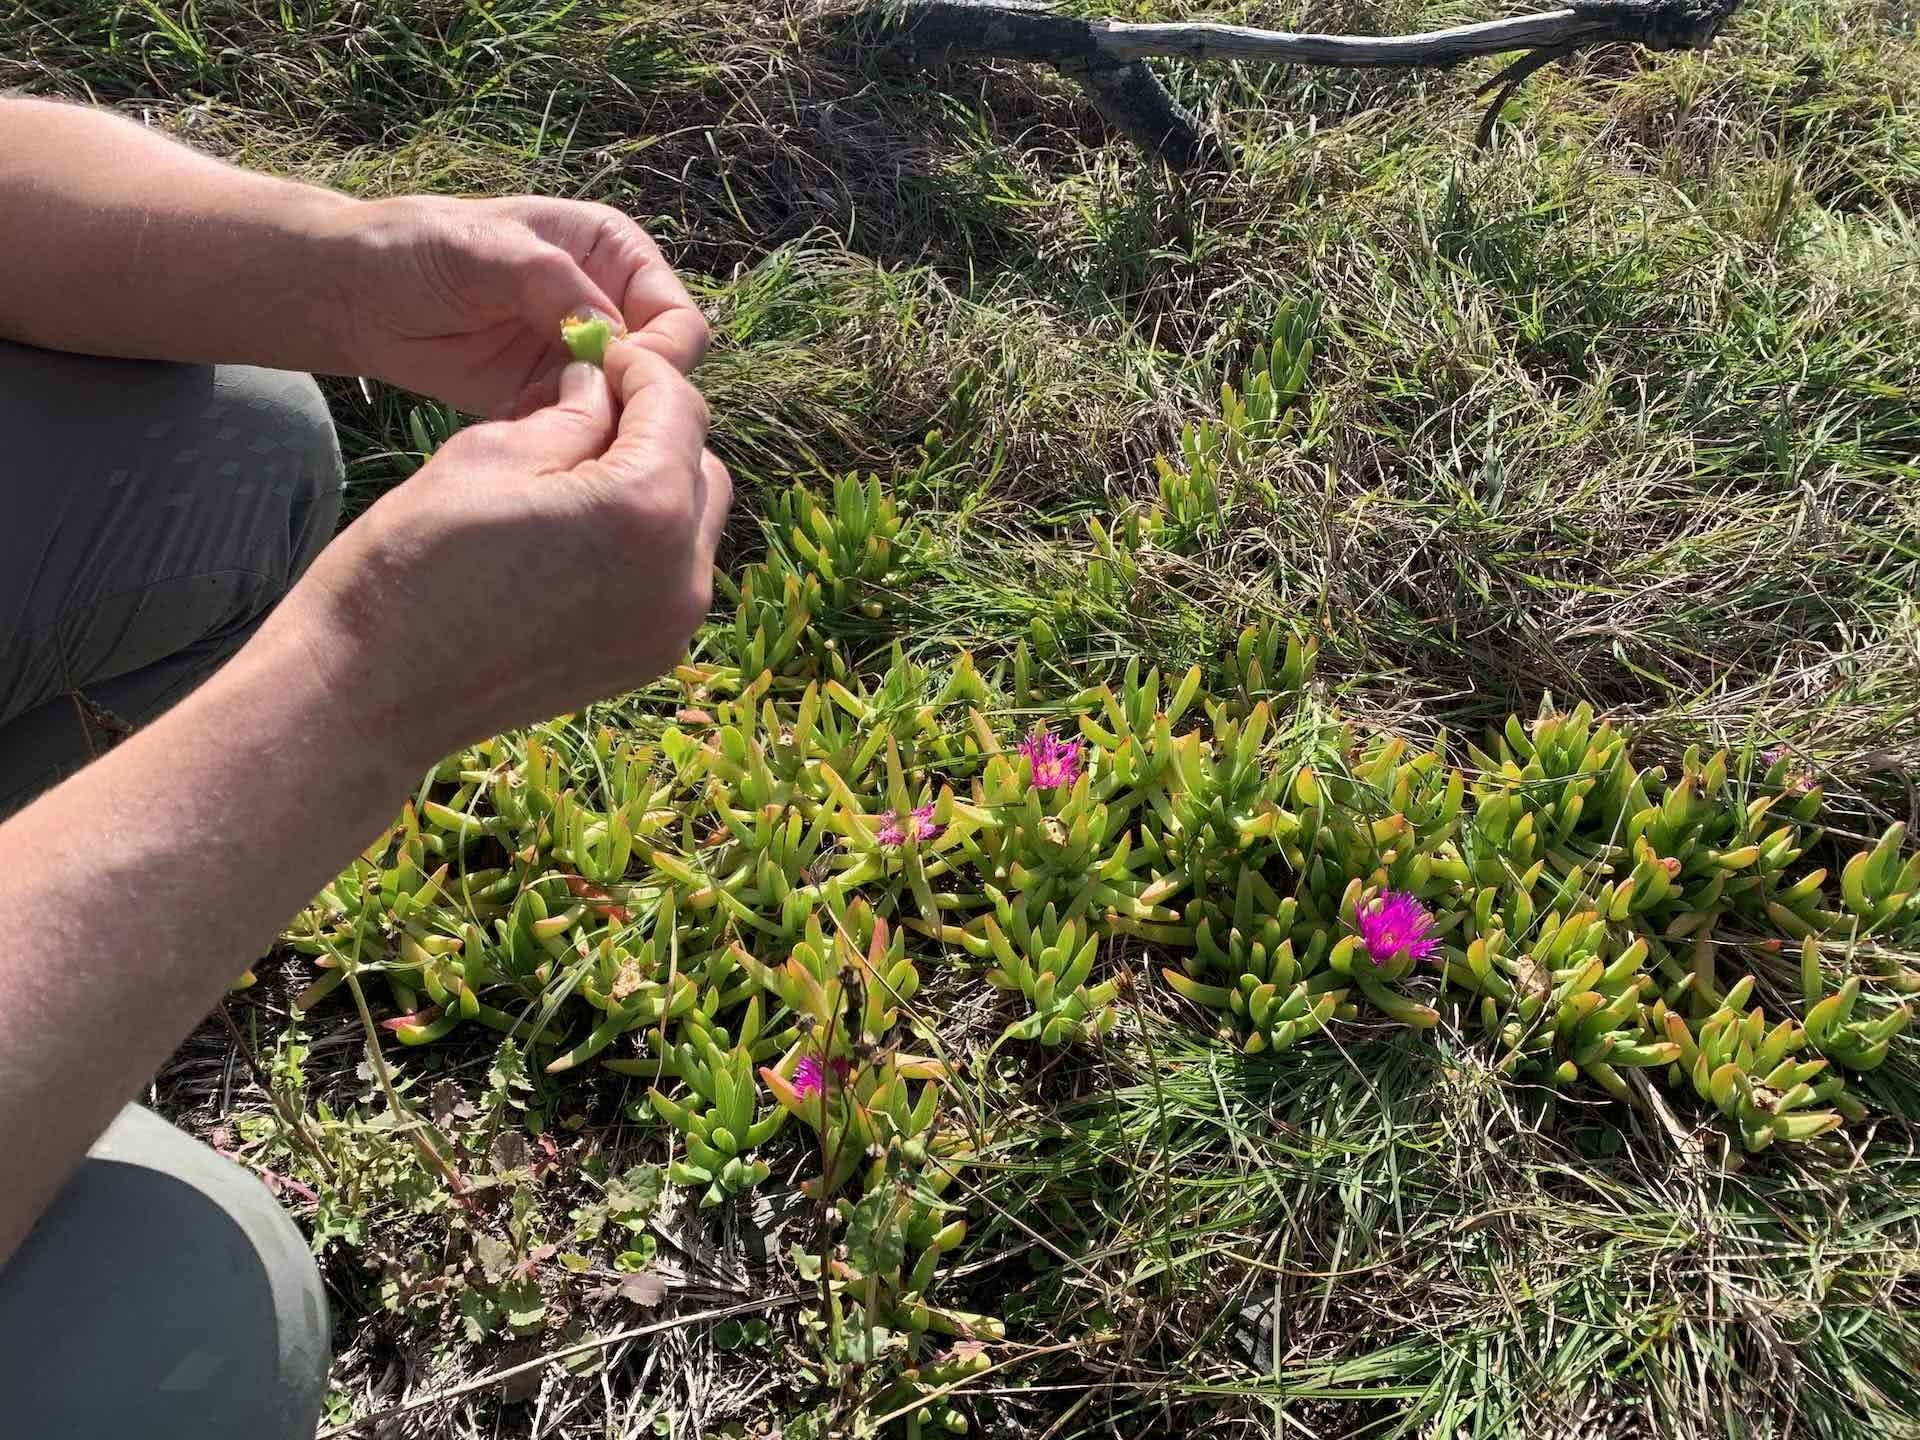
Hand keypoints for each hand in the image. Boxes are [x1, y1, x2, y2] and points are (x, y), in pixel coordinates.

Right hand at [283, 338, 730, 769]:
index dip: (638, 369)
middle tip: (586, 412)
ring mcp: (670, 626)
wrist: (373, 692)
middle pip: (699, 467)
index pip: (678, 407)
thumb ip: (568, 414)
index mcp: (644, 509)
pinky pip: (671, 577)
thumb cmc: (413, 564)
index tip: (599, 356)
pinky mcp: (650, 658)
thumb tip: (601, 385)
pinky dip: (645, 544)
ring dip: (654, 488)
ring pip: (693, 525)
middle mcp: (681, 574)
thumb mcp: (488, 457)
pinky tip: (579, 536)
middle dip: (655, 431)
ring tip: (578, 476)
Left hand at [334, 195, 709, 415]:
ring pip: (629, 408)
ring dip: (601, 426)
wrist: (357, 297)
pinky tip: (533, 443)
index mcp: (613, 253)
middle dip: (633, 398)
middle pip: (663, 372)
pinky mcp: (555, 399)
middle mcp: (611, 305)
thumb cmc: (416, 250)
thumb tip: (612, 329)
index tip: (616, 379)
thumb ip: (549, 280)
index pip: (676, 317)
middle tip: (585, 417)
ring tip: (552, 428)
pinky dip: (568, 444)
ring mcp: (585, 357)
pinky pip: (587, 432)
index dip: (659, 355)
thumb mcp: (482, 250)